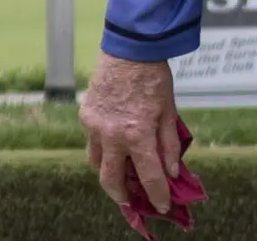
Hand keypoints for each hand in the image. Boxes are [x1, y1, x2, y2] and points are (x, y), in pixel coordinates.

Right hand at [78, 52, 181, 212]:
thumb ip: (169, 144)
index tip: (163, 206)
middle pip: (110, 179)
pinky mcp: (85, 116)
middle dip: (121, 194)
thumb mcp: (170, 111)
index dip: (157, 195)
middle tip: (131, 200)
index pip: (149, 175)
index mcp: (138, 134)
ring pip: (96, 162)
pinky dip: (103, 148)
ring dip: (108, 171)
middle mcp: (112, 135)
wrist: (129, 50)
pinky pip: (92, 141)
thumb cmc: (155, 78)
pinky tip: (116, 143)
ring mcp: (94, 126)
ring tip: (123, 172)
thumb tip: (172, 172)